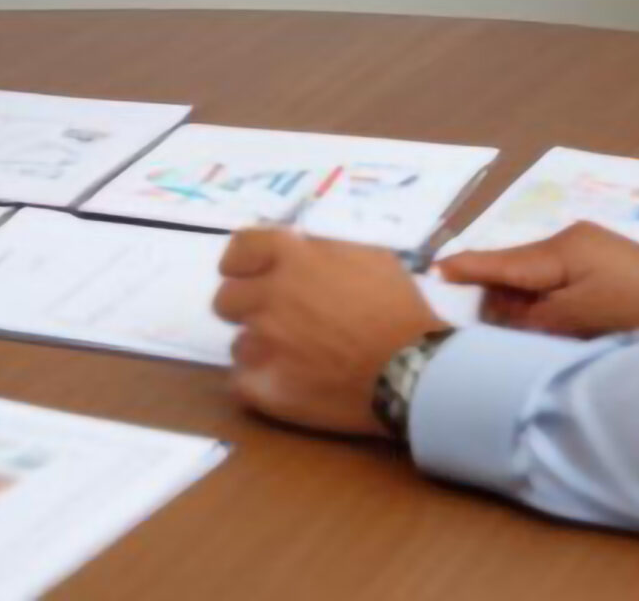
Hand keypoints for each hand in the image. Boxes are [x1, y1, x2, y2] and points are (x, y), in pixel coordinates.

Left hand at [214, 230, 436, 438]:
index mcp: (292, 256)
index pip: (239, 248)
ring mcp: (264, 344)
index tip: (248, 275)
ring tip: (293, 358)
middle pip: (226, 299)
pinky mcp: (266, 389)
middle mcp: (269, 294)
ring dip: (259, 347)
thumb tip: (299, 254)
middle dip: (247, 307)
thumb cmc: (398, 307)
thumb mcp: (366, 255)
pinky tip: (287, 384)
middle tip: (276, 319)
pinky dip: (260, 382)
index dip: (241, 263)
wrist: (413, 370)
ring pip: (237, 343)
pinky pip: (242, 382)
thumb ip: (322, 252)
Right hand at [436, 222, 638, 337]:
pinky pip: (557, 285)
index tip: (433, 270)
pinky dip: (546, 305)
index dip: (467, 267)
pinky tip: (550, 327)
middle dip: (497, 296)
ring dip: (525, 306)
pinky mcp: (602, 269)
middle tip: (478, 325)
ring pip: (536, 281)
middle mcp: (570, 242)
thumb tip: (499, 312)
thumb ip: (533, 315)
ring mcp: (587, 253)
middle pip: (515, 271)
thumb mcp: (579, 318)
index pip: (501, 260)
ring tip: (522, 333)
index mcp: (561, 248)